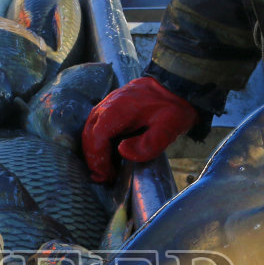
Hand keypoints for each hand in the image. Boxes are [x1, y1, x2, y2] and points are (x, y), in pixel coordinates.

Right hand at [80, 75, 194, 182]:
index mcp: (118, 110)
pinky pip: (96, 127)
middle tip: (104, 178)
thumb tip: (123, 152)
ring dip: (94, 152)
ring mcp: (106, 105)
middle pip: (89, 136)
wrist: (174, 86)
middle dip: (93, 159)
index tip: (106, 176)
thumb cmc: (171, 107)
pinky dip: (97, 143)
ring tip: (104, 170)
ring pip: (90, 131)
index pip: (96, 137)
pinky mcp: (109, 108)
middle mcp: (107, 105)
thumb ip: (147, 144)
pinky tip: (107, 155)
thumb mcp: (167, 128)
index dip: (98, 159)